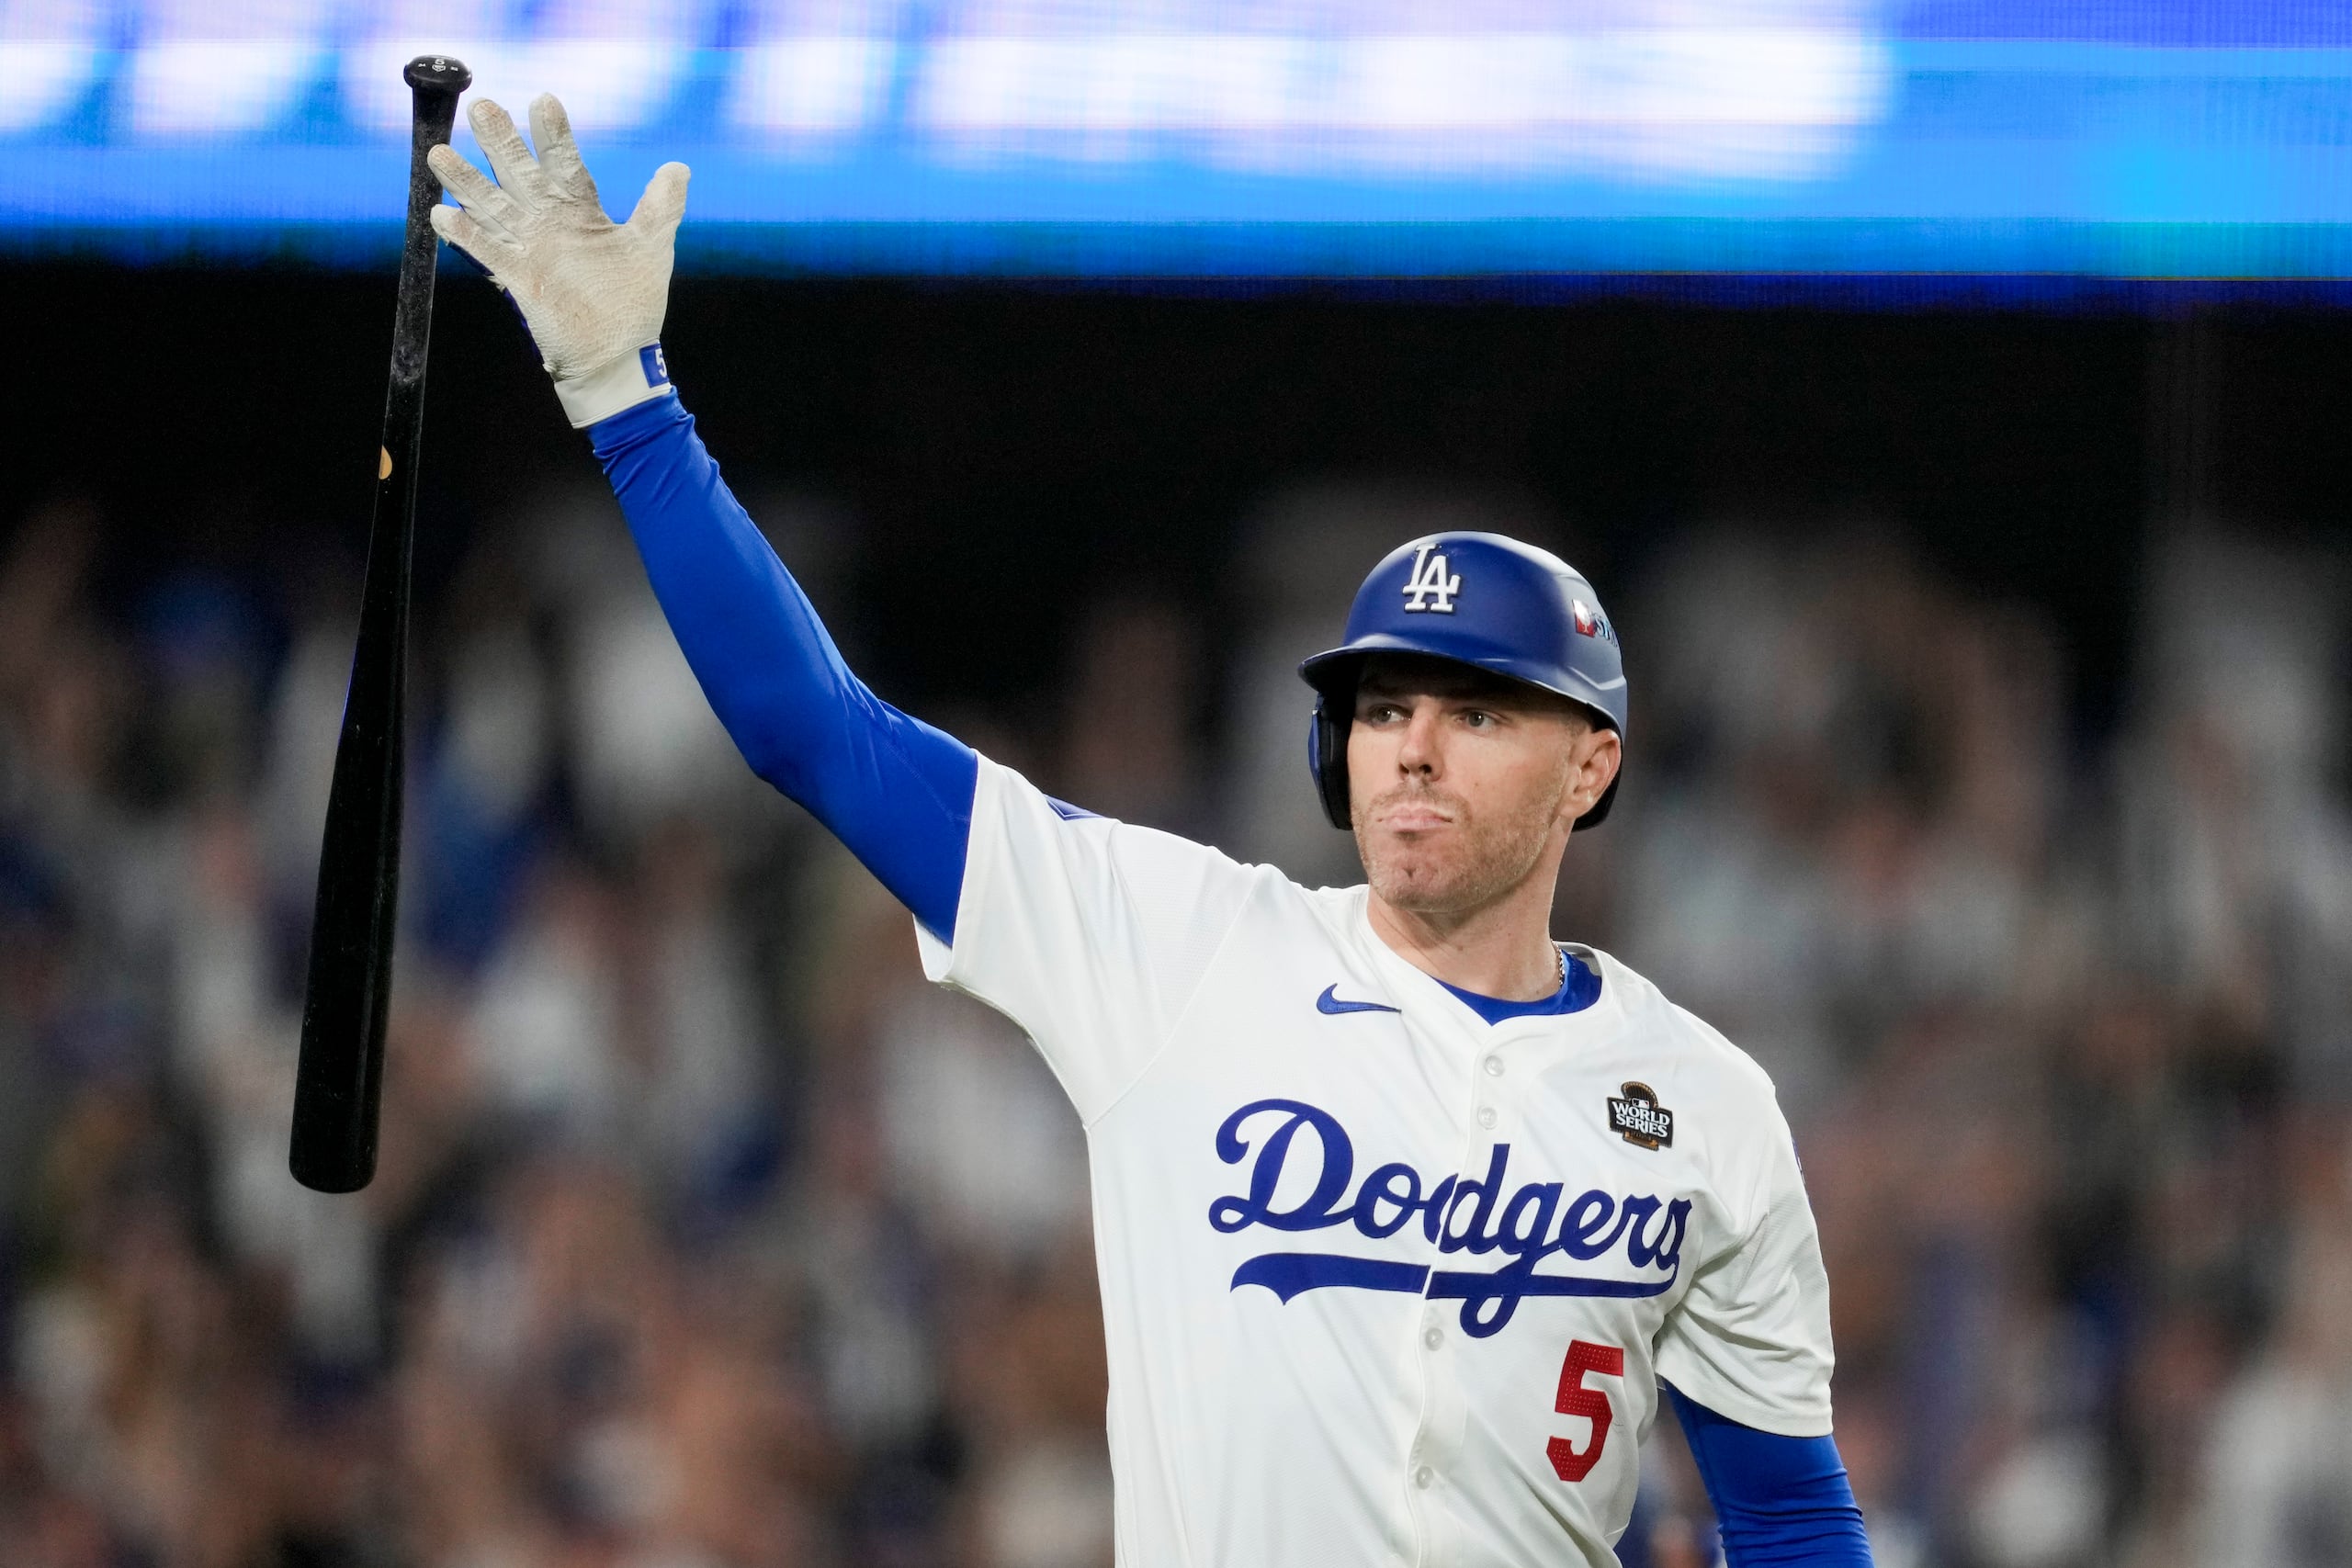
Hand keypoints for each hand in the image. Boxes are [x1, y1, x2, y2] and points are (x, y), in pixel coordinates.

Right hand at [427, 94, 688, 426]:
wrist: (618, 356)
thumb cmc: (633, 303)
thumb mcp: (651, 249)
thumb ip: (660, 208)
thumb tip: (678, 168)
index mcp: (581, 211)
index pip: (563, 163)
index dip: (553, 134)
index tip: (543, 100)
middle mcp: (550, 224)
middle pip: (520, 175)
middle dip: (501, 142)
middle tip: (482, 106)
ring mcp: (531, 249)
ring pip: (493, 207)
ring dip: (467, 182)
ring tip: (439, 152)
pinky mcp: (520, 279)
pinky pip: (488, 253)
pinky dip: (466, 236)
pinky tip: (441, 215)